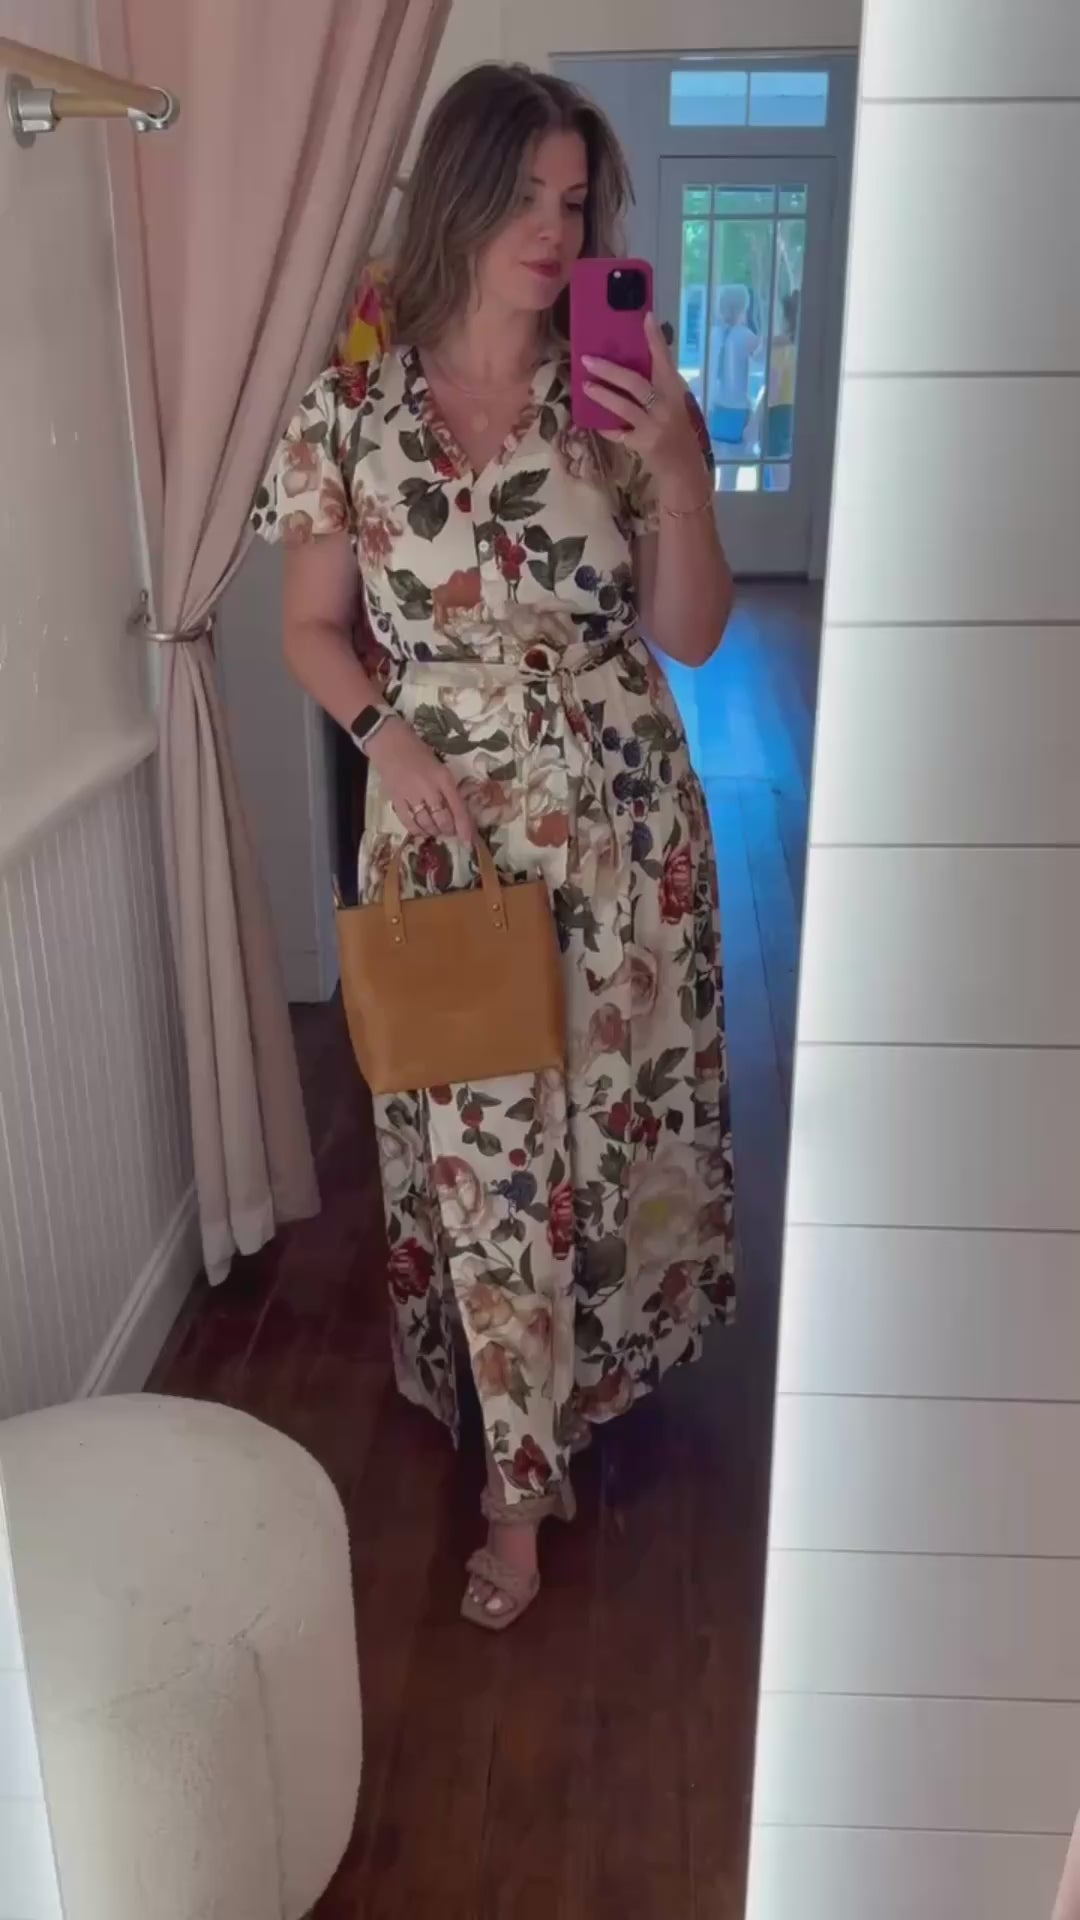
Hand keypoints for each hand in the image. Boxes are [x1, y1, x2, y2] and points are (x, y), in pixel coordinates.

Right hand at [365, 715, 473, 841]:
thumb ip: (447, 788)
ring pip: (426, 823)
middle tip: (450, 831)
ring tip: (436, 830)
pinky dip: (417, 830)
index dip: (465, 828)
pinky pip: (408, 822)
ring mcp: (411, 795)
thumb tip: (456, 812)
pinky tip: (421, 830)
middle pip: (443, 819)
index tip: (469, 841)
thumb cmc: (417, 751)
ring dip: (434, 831)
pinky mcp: (396, 799)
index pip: (458, 808)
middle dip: (449, 830)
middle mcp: (429, 789)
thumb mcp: (439, 767)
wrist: (389, 742)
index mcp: (443, 778)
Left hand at [582, 312, 701, 485]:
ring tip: (585, 385)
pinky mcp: (642, 444)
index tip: (646, 317)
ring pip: (623, 406)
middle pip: (634, 382)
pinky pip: (618, 432)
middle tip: (588, 359)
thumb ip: (659, 386)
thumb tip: (637, 363)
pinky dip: (606, 426)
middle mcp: (665, 406)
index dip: (655, 339)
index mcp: (675, 391)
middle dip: (609, 370)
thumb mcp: (676, 403)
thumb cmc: (679, 431)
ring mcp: (653, 426)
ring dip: (602, 395)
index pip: (664, 360)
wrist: (685, 468)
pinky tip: (593, 420)